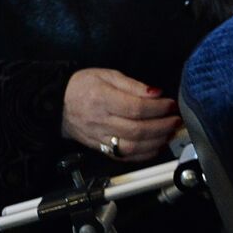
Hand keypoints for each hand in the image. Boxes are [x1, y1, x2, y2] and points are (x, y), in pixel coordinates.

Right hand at [62, 68, 181, 161]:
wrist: (55, 104)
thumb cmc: (83, 85)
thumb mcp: (107, 75)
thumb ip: (133, 85)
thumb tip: (156, 93)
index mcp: (102, 99)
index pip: (135, 108)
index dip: (158, 108)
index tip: (171, 104)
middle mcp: (100, 121)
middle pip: (136, 130)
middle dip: (162, 126)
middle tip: (176, 120)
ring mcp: (99, 137)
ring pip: (131, 147)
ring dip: (156, 142)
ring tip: (170, 133)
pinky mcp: (99, 148)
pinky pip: (123, 156)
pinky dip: (142, 155)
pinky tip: (156, 147)